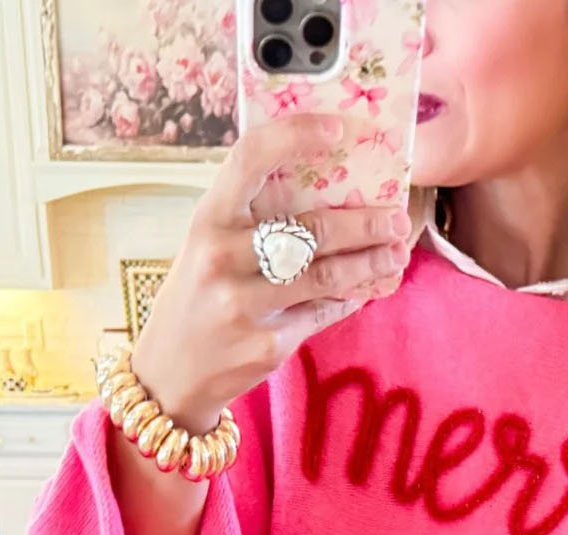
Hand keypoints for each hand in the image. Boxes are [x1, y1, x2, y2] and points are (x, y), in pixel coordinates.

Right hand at [131, 114, 413, 434]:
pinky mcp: (268, 344)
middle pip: (311, 229)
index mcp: (207, 219)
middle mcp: (222, 257)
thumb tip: (328, 192)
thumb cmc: (198, 296)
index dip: (295, 135)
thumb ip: (252, 219)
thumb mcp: (208, 246)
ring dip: (370, 262)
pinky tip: (367, 288)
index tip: (337, 128)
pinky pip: (322, 312)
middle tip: (396, 217)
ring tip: (396, 252)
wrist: (171, 373)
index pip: (251, 158)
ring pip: (327, 275)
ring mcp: (245, 304)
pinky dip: (350, 298)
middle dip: (364, 223)